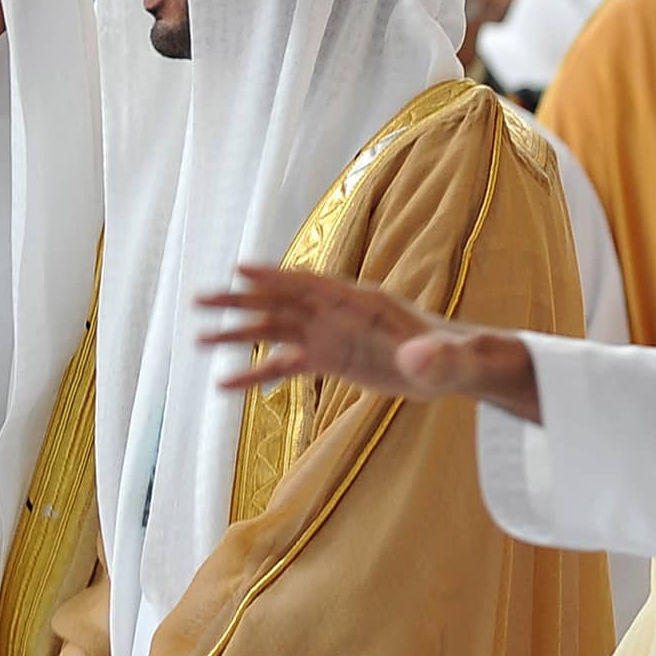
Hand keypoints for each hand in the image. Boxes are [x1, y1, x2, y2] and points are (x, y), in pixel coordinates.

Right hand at [196, 265, 541, 420]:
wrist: (456, 367)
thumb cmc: (457, 359)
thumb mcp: (450, 361)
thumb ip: (435, 359)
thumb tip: (419, 358)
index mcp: (364, 303)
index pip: (314, 284)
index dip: (278, 277)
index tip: (240, 270)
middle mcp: (339, 314)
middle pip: (283, 301)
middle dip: (242, 300)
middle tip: (200, 300)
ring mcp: (331, 335)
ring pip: (276, 329)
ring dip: (239, 333)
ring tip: (198, 340)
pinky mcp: (330, 359)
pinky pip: (285, 365)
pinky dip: (256, 373)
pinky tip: (225, 385)